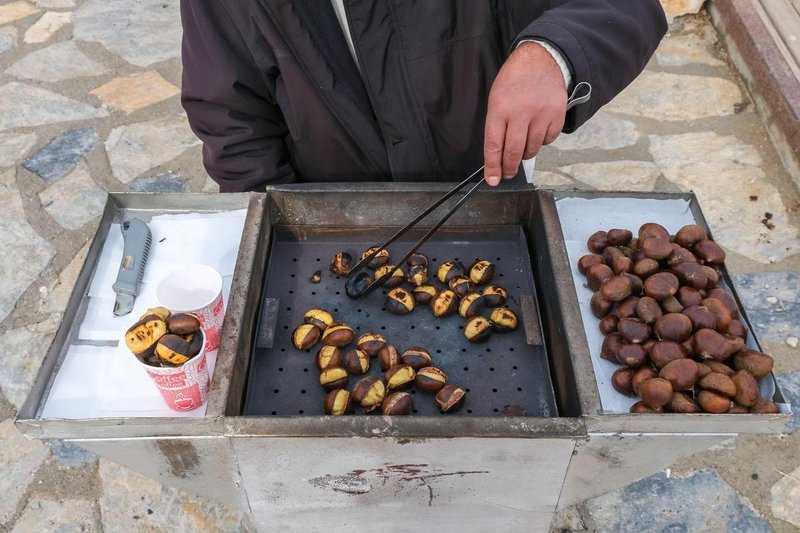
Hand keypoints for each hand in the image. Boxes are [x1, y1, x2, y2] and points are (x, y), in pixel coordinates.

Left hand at [484, 41, 566, 185]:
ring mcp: (541, 114)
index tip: (493, 180)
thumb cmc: (514, 80)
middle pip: (514, 151)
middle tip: (508, 174)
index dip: (493, 166)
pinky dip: (541, 141)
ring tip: (522, 147)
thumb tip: (497, 156)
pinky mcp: (557, 115)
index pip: (494, 145)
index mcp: (500, 108)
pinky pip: (548, 140)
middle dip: (509, 168)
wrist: (542, 59)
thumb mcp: (496, 98)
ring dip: (526, 154)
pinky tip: (537, 130)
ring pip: (532, 148)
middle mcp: (521, 112)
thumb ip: (497, 126)